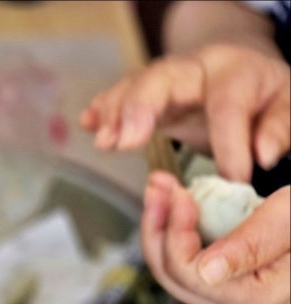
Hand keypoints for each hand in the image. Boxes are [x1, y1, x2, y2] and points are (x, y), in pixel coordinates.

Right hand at [80, 43, 289, 181]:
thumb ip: (281, 127)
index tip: (234, 179)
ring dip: (115, 113)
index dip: (229, 144)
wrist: (241, 73)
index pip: (227, 106)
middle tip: (126, 141)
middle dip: (142, 108)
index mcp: (235, 72)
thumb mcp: (288, 105)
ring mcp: (165, 78)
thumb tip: (262, 154)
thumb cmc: (265, 97)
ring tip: (104, 142)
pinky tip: (88, 123)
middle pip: (164, 79)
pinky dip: (103, 109)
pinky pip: (120, 95)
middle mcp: (195, 68)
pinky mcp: (146, 92)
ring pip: (136, 86)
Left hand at [142, 170, 289, 303]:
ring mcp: (232, 293)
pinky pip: (188, 260)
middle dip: (158, 227)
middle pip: (174, 277)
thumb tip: (206, 272)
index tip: (179, 193)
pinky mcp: (229, 277)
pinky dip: (176, 230)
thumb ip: (253, 243)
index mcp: (258, 297)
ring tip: (162, 188)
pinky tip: (176, 201)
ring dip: (161, 227)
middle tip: (159, 184)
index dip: (175, 233)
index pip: (192, 275)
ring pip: (174, 270)